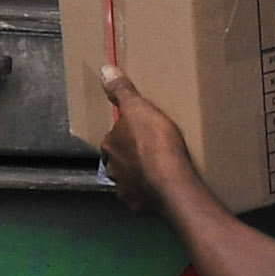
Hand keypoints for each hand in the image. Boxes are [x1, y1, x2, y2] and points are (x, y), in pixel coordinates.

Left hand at [93, 63, 201, 210]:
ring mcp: (124, 189)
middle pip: (117, 160)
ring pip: (127, 179)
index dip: (125, 134)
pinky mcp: (137, 205)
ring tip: (155, 171)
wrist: (171, 181)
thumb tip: (103, 70)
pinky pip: (140, 197)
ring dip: (136, 175)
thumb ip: (121, 92)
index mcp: (110, 144)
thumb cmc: (155, 142)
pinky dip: (147, 193)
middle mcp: (111, 168)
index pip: (113, 137)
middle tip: (148, 151)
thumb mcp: (139, 108)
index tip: (139, 133)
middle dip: (128, 156)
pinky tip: (158, 188)